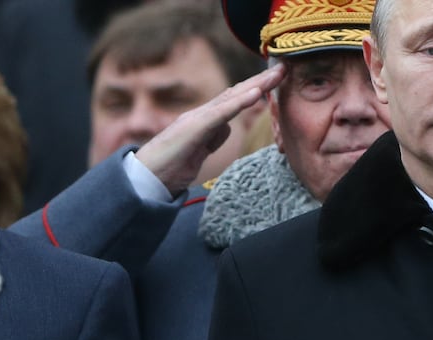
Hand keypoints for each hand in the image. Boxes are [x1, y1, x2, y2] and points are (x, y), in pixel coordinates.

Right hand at [132, 64, 287, 194]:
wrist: (147, 177)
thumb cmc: (171, 165)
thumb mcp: (200, 150)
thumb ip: (213, 137)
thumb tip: (227, 128)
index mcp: (205, 120)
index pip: (234, 100)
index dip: (256, 89)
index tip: (277, 81)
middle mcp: (203, 114)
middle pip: (236, 93)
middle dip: (262, 81)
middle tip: (284, 68)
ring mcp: (198, 119)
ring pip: (231, 98)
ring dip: (256, 85)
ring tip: (276, 75)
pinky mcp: (194, 128)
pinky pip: (221, 113)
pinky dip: (239, 103)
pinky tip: (256, 94)